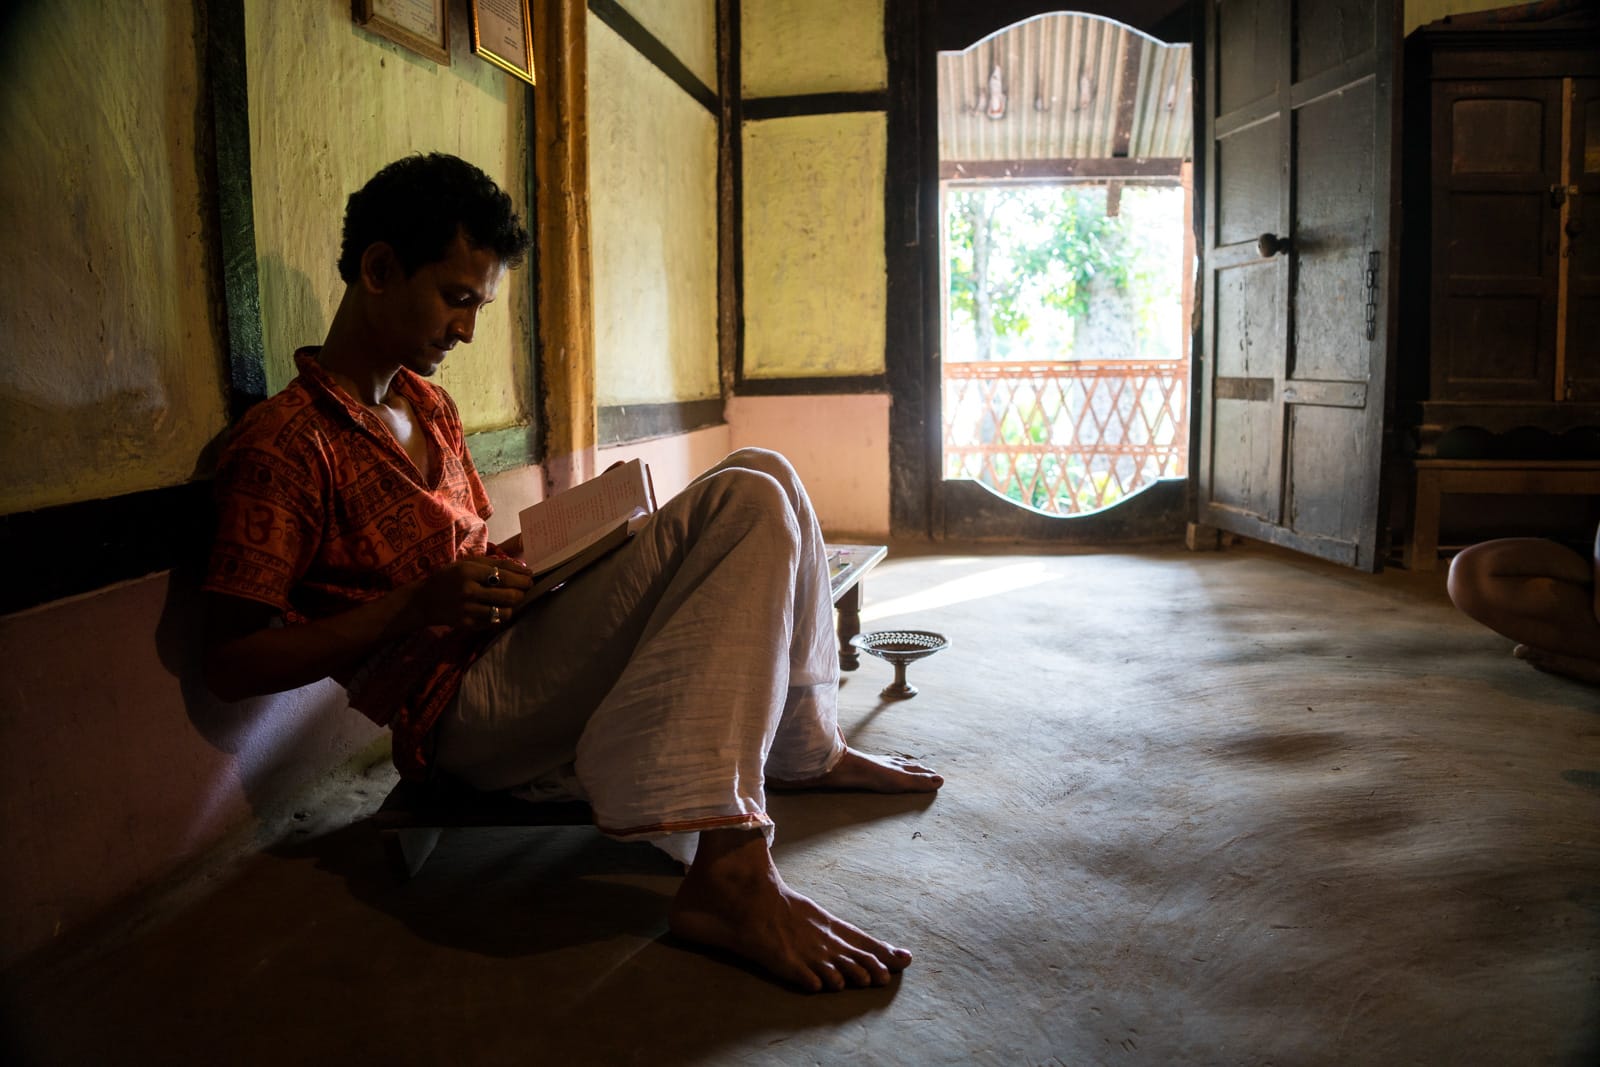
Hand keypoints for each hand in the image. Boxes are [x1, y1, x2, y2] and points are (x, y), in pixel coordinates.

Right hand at [414, 555, 532, 629]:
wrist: (424, 600)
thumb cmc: (449, 577)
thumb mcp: (467, 563)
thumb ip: (494, 563)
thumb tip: (523, 568)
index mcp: (468, 571)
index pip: (504, 575)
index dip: (522, 578)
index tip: (529, 577)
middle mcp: (468, 591)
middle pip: (509, 595)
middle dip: (522, 592)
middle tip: (525, 589)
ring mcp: (467, 610)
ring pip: (505, 612)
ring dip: (513, 606)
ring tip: (511, 600)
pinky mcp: (467, 625)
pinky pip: (494, 623)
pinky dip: (500, 616)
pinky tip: (497, 609)